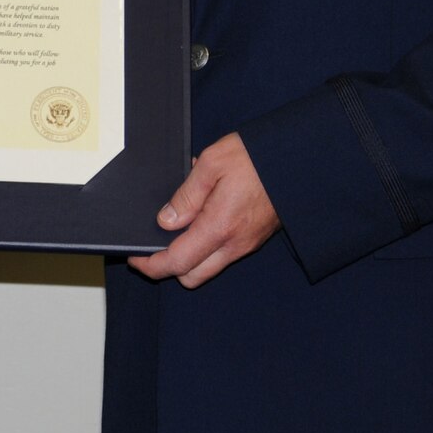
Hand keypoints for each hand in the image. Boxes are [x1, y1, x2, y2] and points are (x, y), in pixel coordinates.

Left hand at [126, 132, 278, 288]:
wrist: (297, 160)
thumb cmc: (256, 157)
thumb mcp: (212, 164)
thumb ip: (186, 195)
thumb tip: (165, 221)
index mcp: (220, 227)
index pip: (178, 263)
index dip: (151, 265)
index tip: (135, 258)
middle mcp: (235, 244)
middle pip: (192, 276)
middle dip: (168, 266)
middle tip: (151, 244)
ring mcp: (246, 244)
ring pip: (208, 266)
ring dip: (188, 254)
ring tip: (179, 219)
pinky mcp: (254, 238)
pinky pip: (223, 252)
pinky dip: (206, 242)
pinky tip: (202, 212)